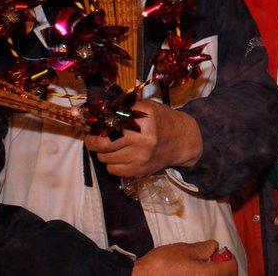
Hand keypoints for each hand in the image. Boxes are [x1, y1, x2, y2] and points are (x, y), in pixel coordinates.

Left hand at [85, 100, 201, 177]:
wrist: (183, 140)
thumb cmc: (161, 120)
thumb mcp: (146, 107)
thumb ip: (123, 108)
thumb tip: (96, 111)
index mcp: (142, 118)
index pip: (107, 124)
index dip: (95, 127)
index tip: (94, 127)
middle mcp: (141, 138)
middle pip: (101, 144)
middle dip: (94, 142)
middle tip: (96, 139)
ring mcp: (140, 156)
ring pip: (104, 158)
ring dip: (106, 153)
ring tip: (117, 147)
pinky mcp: (139, 170)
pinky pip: (113, 170)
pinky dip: (114, 164)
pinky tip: (124, 157)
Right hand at [132, 240, 236, 275]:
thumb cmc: (159, 266)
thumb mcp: (183, 250)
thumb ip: (202, 248)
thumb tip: (213, 247)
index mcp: (208, 274)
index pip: (231, 268)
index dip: (228, 258)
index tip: (221, 254)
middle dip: (221, 268)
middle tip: (211, 260)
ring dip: (211, 274)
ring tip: (199, 267)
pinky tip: (190, 274)